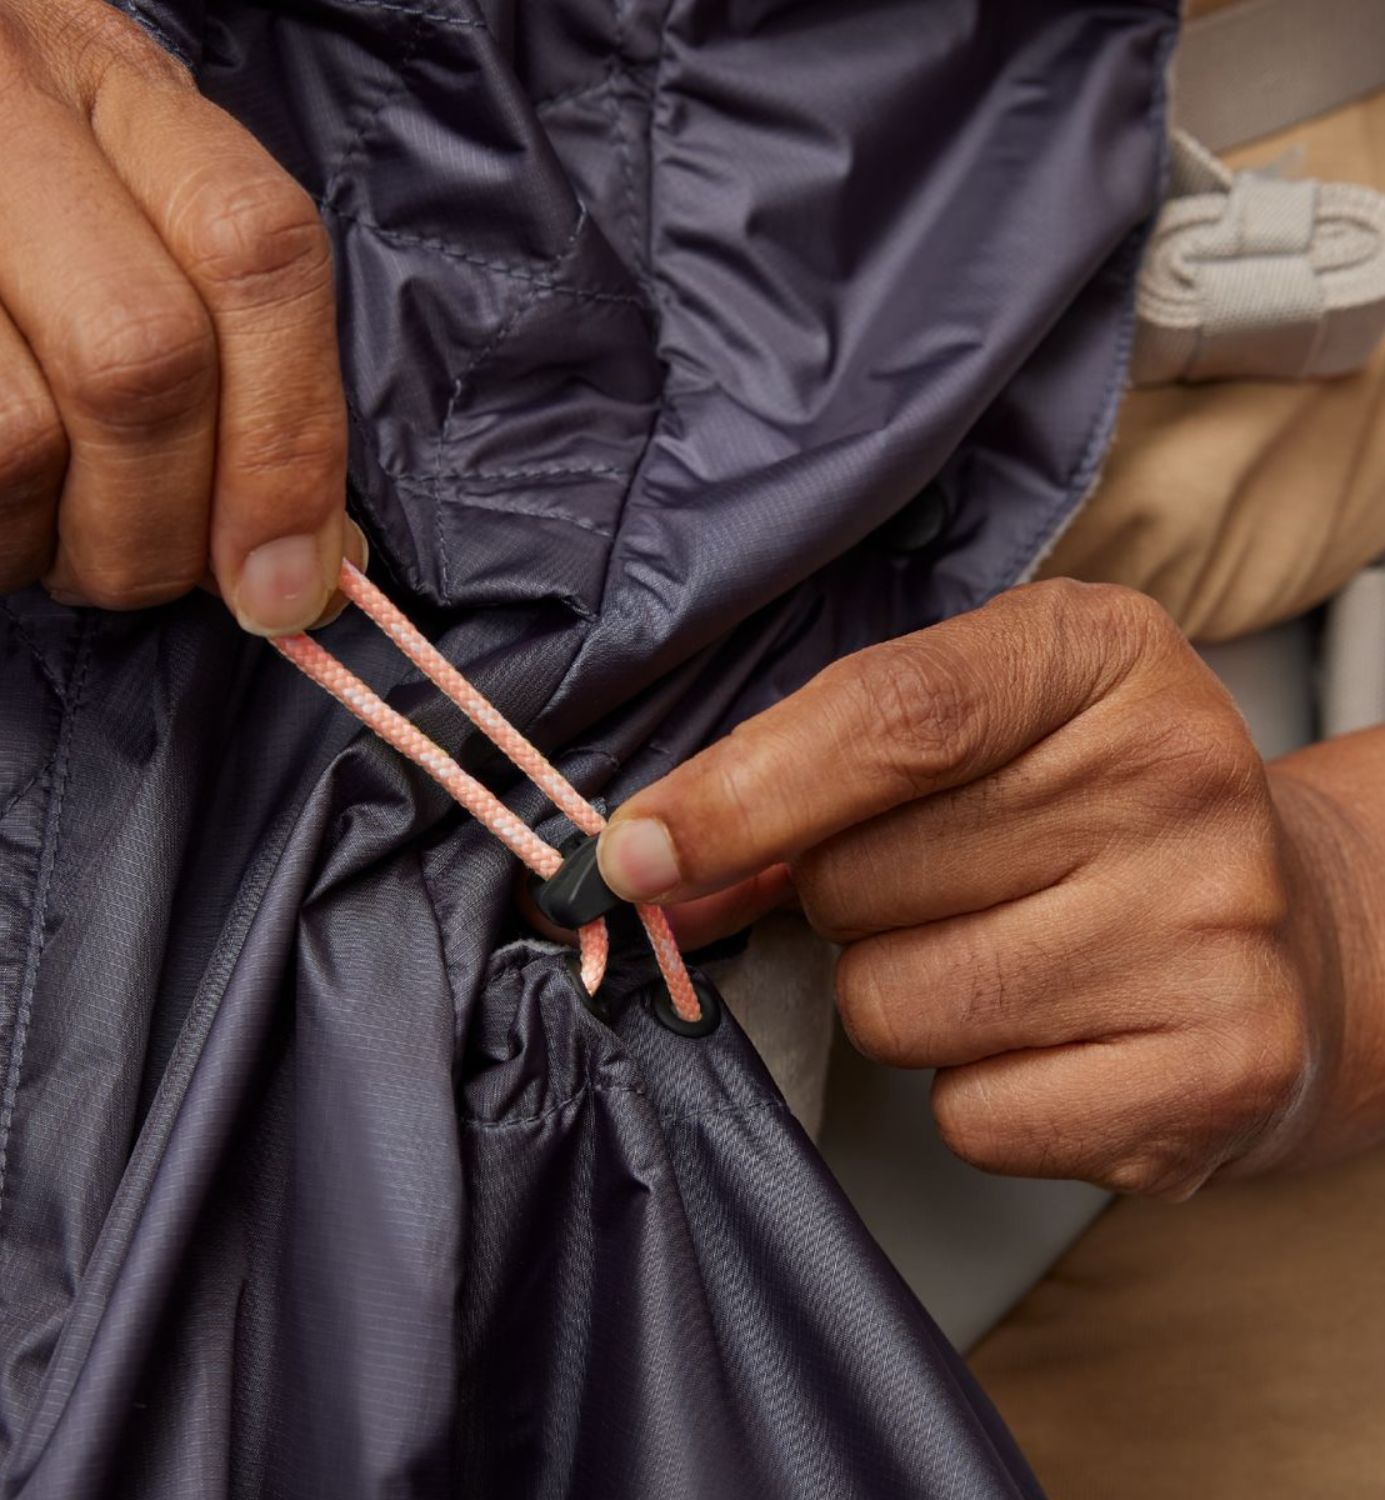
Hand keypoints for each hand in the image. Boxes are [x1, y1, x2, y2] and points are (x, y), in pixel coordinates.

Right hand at [0, 0, 355, 633]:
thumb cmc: (34, 223)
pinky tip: (9, 514)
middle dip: (170, 525)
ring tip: (61, 536)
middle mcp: (9, 110)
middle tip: (155, 573)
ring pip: (21, 435)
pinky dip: (0, 536)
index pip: (257, 255)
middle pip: (143, 360)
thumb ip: (248, 372)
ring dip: (66, 543)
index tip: (290, 583)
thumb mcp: (146, 237)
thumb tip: (310, 567)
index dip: (288, 448)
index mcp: (126, 96)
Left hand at [598, 580, 1345, 1197]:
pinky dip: (973, 1088)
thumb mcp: (975, 727)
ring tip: (1001, 952)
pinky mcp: (1215, 1073)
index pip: (890, 717)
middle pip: (861, 878)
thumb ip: (812, 766)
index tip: (631, 854)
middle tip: (933, 884)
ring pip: (895, 1005)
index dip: (737, 795)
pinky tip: (1052, 1033)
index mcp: (1101, 653)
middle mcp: (1177, 778)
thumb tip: (648, 862)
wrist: (1292, 930)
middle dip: (840, 901)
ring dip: (900, 995)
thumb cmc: (1084, 809)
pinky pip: (971, 1114)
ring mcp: (1211, 932)